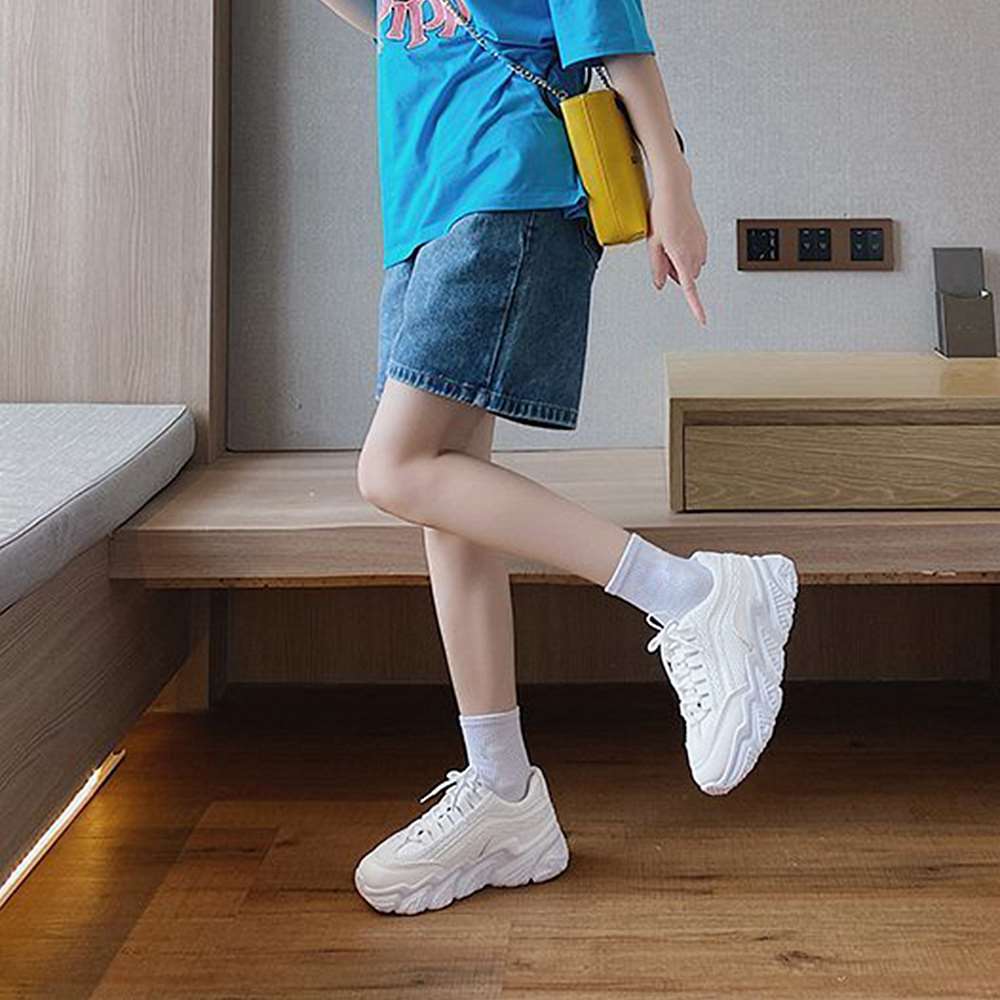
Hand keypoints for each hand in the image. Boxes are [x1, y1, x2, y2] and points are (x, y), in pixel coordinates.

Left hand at [647, 172, 707, 326]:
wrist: (675, 190)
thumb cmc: (662, 212)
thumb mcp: (652, 243)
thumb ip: (657, 267)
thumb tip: (661, 285)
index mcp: (682, 256)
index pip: (690, 288)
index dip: (696, 307)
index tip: (703, 320)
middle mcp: (696, 252)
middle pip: (685, 276)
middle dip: (675, 271)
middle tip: (663, 252)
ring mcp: (702, 245)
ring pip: (690, 266)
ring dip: (680, 261)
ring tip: (669, 239)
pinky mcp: (703, 238)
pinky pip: (695, 254)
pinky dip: (685, 251)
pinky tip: (677, 235)